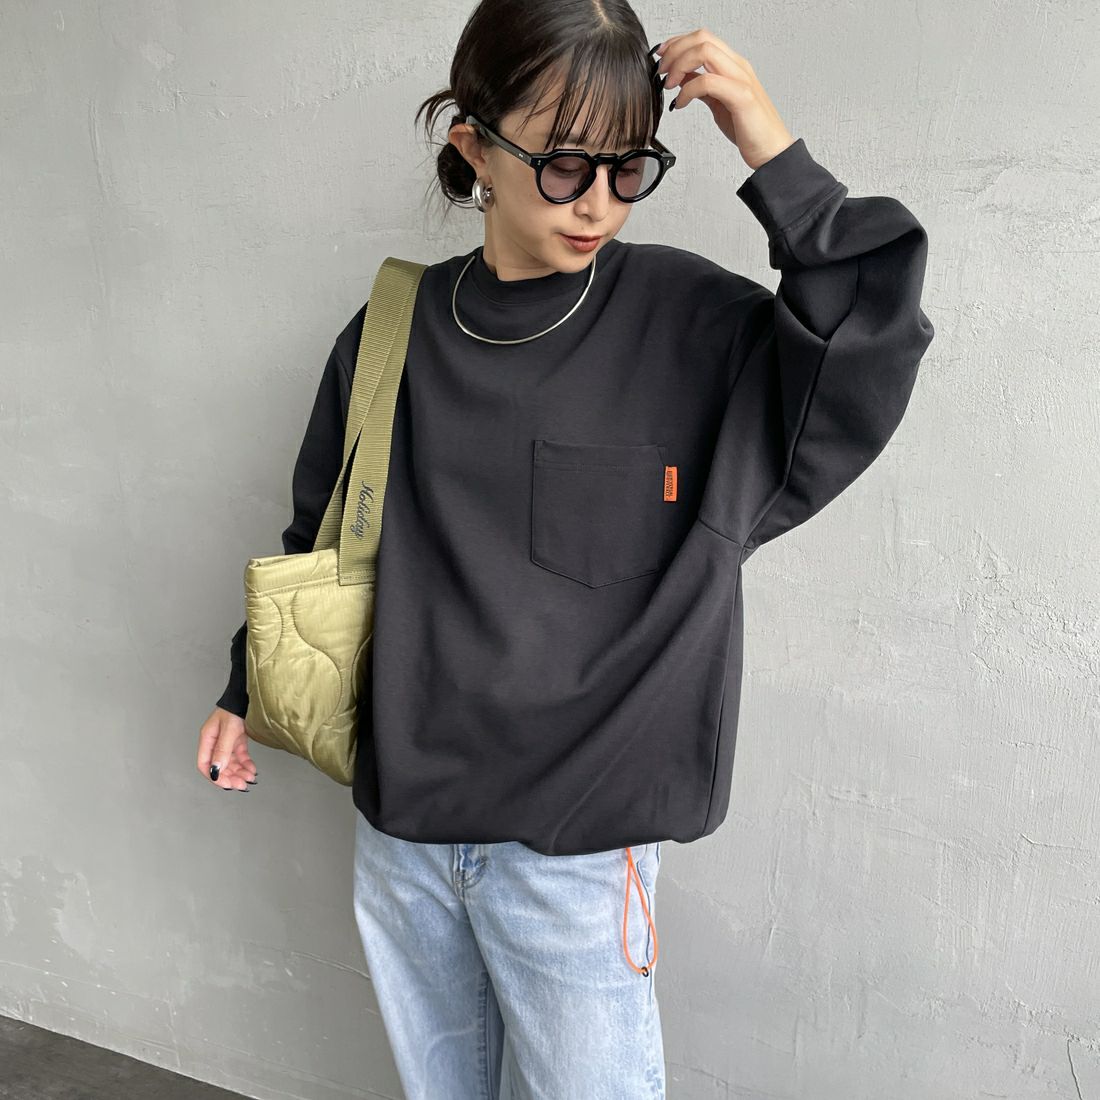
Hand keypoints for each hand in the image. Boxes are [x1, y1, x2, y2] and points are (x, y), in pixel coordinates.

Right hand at [198, 706, 258, 791]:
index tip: (225, 783)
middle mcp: (215, 742)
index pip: (205, 764)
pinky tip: (252, 769)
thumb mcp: (229, 729)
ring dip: (239, 772)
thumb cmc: (235, 707)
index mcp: (207, 739)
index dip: (214, 776)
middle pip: (219, 766)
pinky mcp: (238, 739)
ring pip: (230, 763)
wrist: (247, 696)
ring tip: (249, 778)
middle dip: (230, 777)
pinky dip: (246, 764)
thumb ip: (223, 749)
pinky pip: (240, 756)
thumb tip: (217, 769)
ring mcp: (227, 741)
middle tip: (241, 785)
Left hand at [654, 27, 796, 171]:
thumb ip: (702, 87)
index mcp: (733, 65)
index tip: (661, 56)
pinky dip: (687, 91)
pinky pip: (707, 82)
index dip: (678, 42)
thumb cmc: (749, 130)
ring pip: (705, 52)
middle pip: (702, 38)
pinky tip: (679, 104)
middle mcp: (738, 67)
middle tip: (661, 71)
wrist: (771, 151)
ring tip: (668, 85)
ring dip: (679, 65)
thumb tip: (681, 78)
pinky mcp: (741, 97)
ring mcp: (741, 79)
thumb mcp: (718, 103)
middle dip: (674, 50)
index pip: (703, 38)